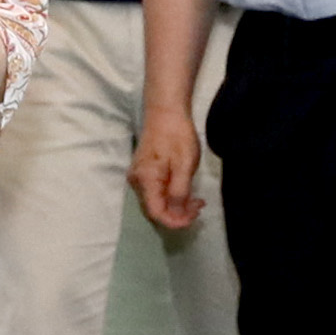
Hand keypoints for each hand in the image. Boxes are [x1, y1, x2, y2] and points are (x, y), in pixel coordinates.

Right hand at [130, 101, 207, 230]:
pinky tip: (184, 191)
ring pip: (155, 202)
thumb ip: (180, 191)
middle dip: (177, 214)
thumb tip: (177, 213)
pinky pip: (155, 193)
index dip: (175, 221)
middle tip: (199, 206)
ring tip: (195, 200)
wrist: (165, 113)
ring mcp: (138, 177)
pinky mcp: (142, 173)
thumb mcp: (184, 164)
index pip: (156, 213)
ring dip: (175, 206)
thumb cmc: (177, 135)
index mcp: (146, 180)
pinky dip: (171, 197)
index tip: (195, 217)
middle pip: (154, 210)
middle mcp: (137, 182)